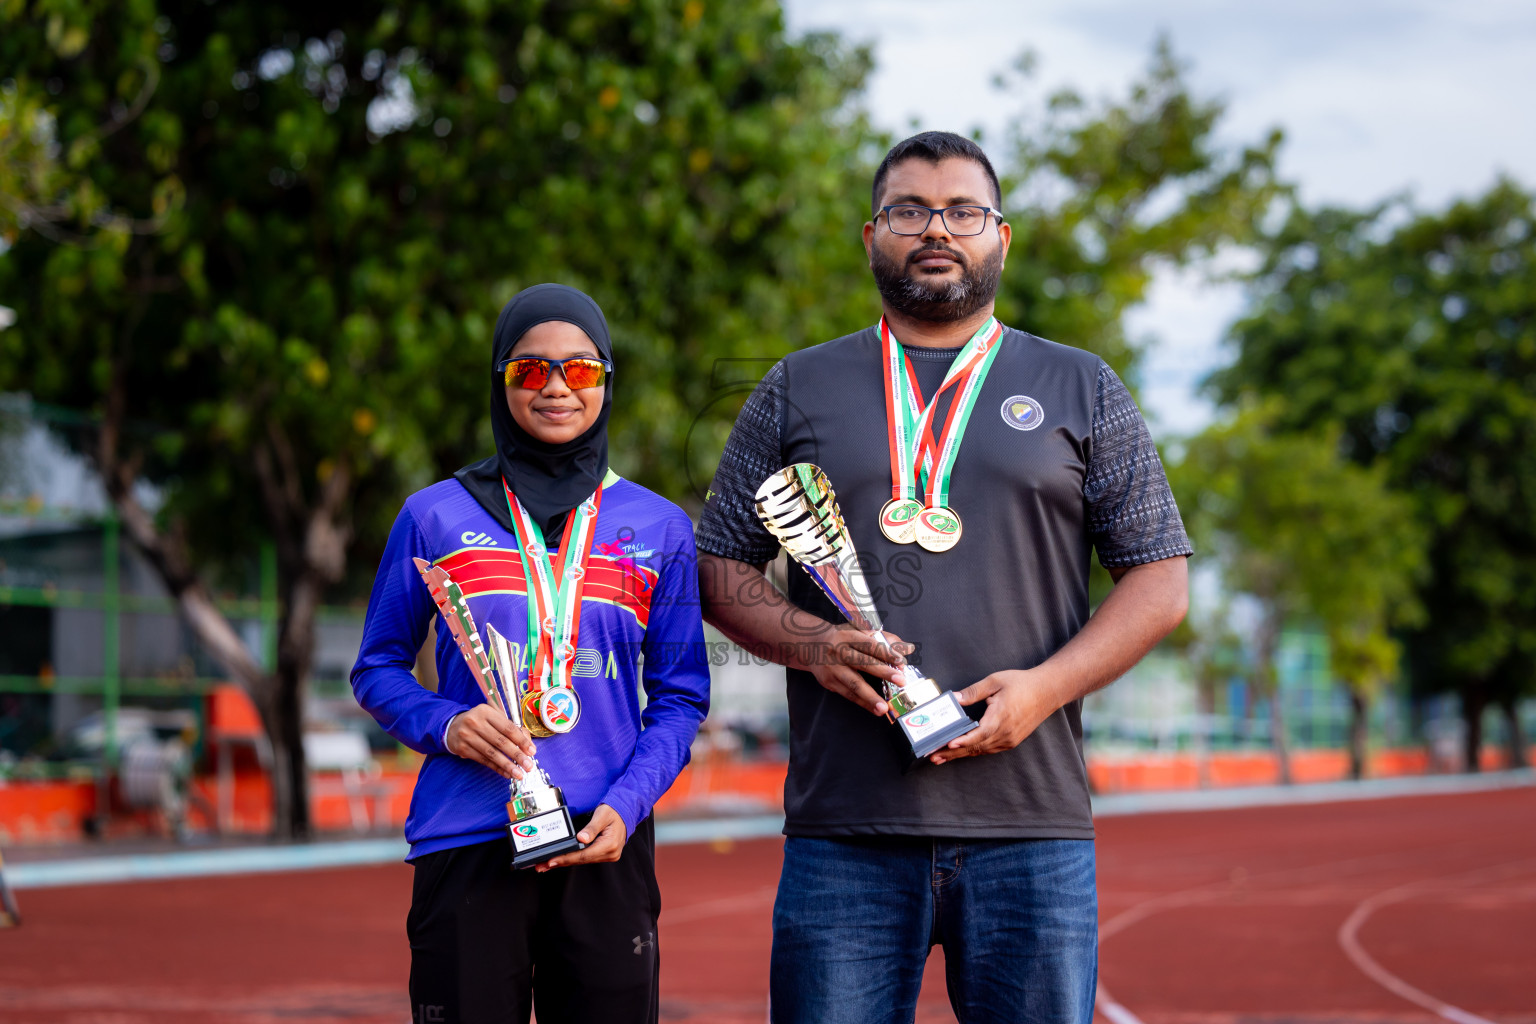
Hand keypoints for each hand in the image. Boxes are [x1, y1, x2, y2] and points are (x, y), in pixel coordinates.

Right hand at [445, 704, 536, 779]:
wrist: (452, 727)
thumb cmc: (480, 722)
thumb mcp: (493, 717)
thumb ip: (509, 727)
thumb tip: (527, 743)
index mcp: (486, 711)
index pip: (508, 728)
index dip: (521, 741)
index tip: (532, 751)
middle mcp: (475, 722)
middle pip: (501, 741)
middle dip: (517, 755)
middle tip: (528, 766)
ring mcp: (467, 736)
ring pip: (492, 753)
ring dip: (508, 765)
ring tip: (519, 774)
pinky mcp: (462, 748)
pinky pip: (483, 760)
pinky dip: (496, 768)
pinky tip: (506, 773)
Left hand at [536, 803, 627, 870]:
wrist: (625, 812)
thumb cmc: (614, 812)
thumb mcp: (602, 815)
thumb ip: (592, 827)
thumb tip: (581, 838)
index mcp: (610, 845)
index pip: (583, 855)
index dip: (566, 858)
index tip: (551, 861)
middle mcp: (610, 853)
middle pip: (581, 860)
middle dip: (561, 862)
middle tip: (542, 865)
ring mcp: (608, 855)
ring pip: (582, 861)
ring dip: (565, 861)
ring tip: (548, 864)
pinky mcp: (604, 854)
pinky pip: (586, 858)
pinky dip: (573, 858)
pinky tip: (562, 859)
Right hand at [804, 623, 914, 716]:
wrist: (810, 644)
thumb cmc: (841, 638)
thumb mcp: (859, 632)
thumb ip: (884, 639)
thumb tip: (907, 648)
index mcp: (848, 636)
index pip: (869, 644)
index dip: (885, 652)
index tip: (900, 661)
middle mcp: (839, 651)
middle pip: (863, 662)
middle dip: (883, 672)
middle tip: (900, 681)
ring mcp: (833, 668)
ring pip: (853, 683)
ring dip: (870, 696)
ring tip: (884, 707)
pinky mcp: (829, 682)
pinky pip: (848, 694)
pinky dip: (862, 703)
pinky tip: (874, 709)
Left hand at [929, 669, 1060, 764]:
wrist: (1047, 691)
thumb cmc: (1022, 684)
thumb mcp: (995, 681)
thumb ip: (973, 692)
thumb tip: (954, 699)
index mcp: (1001, 717)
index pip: (978, 734)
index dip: (962, 741)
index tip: (947, 745)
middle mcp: (1006, 732)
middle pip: (976, 746)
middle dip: (953, 753)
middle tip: (933, 756)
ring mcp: (1009, 739)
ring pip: (981, 750)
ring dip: (961, 754)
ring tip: (942, 757)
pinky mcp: (1012, 741)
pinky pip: (989, 749)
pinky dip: (974, 750)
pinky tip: (962, 751)